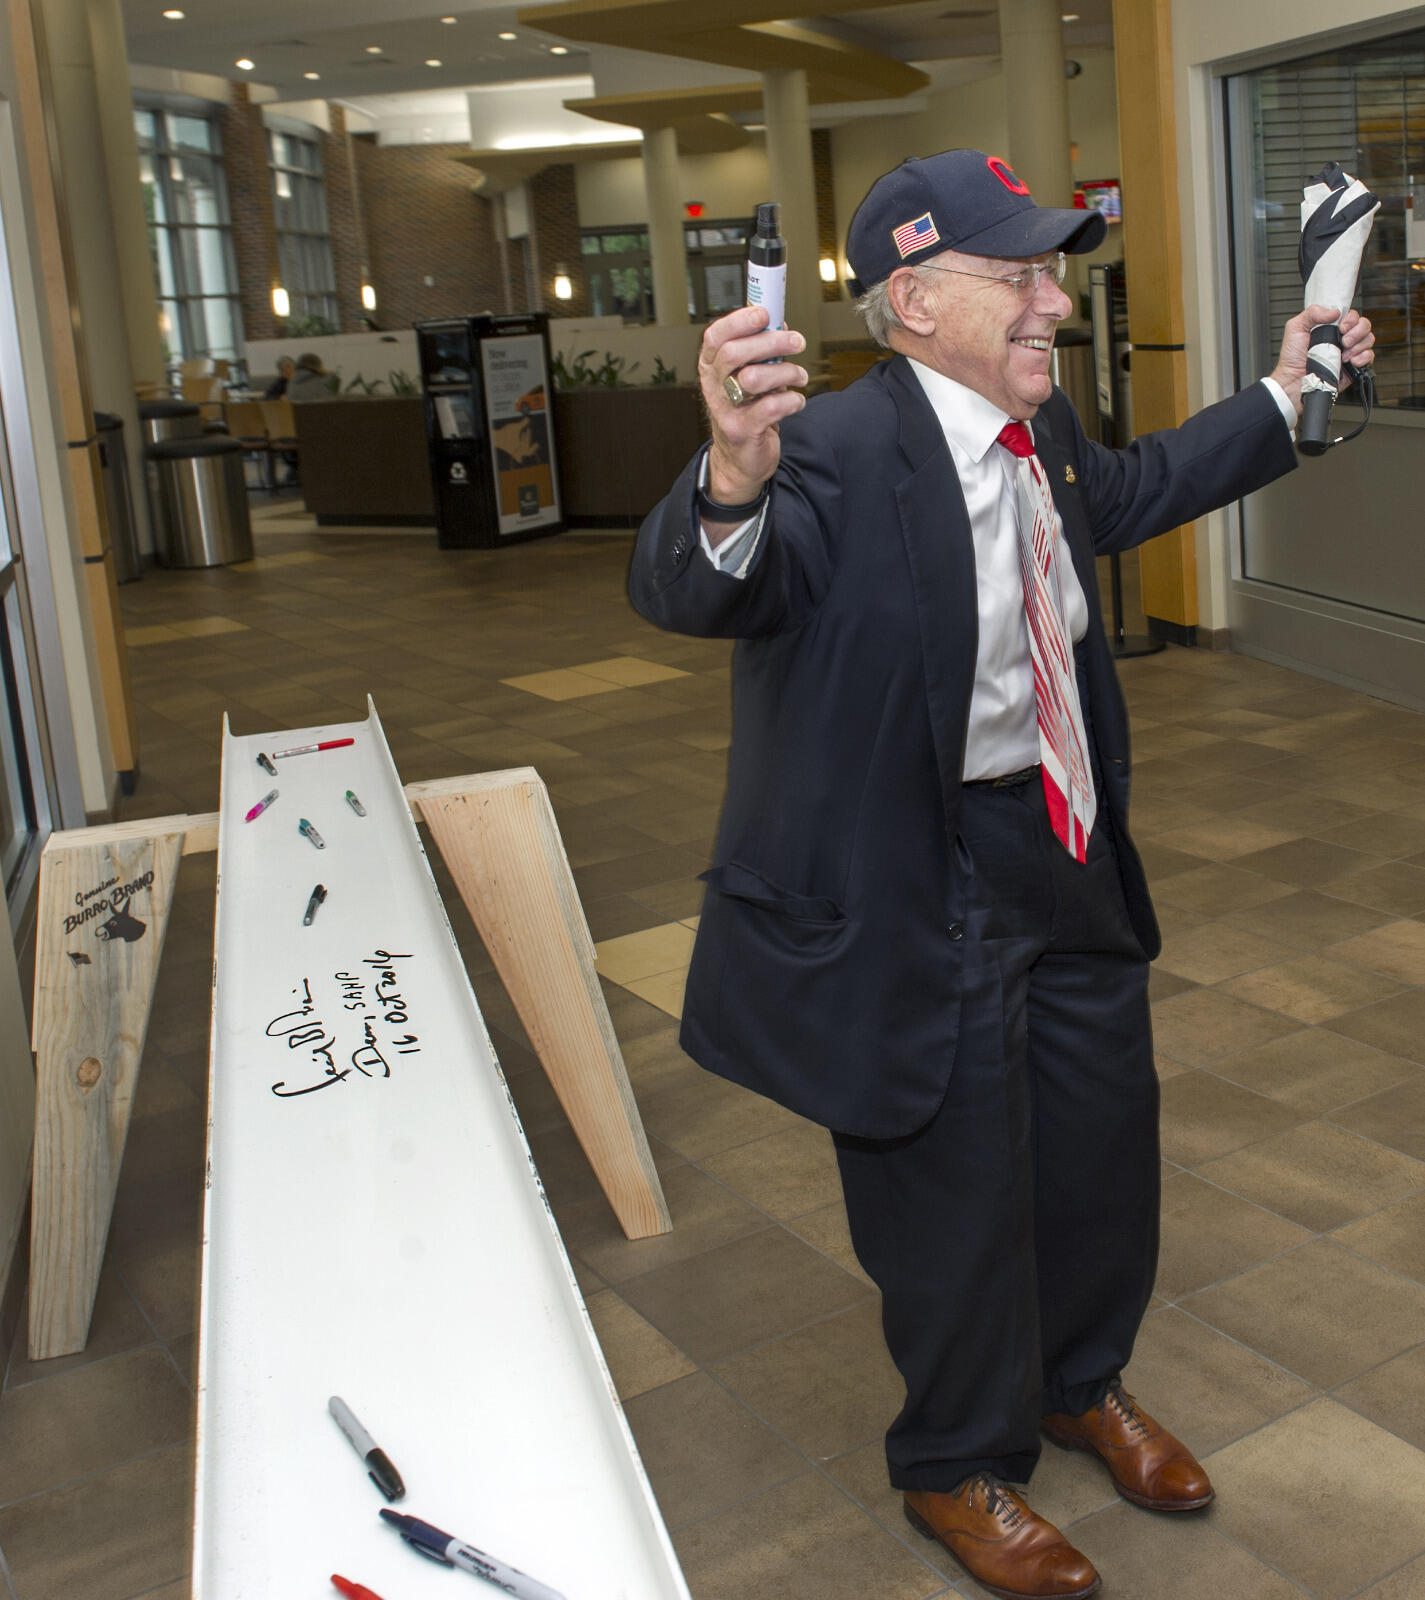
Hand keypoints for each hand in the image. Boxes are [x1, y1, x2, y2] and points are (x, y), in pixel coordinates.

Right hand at [698, 306, 807, 516]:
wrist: (739, 460)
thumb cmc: (747, 412)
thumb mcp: (748, 377)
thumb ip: (760, 352)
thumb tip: (779, 323)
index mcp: (712, 367)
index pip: (716, 336)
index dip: (740, 320)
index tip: (764, 313)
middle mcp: (713, 386)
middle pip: (735, 352)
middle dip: (772, 342)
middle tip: (796, 342)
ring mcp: (725, 410)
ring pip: (754, 378)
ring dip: (786, 372)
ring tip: (799, 376)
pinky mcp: (742, 431)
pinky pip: (771, 407)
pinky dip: (792, 401)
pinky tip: (796, 402)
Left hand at [1270, 304, 1375, 410]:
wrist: (1293, 381)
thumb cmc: (1292, 358)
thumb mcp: (1295, 328)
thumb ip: (1312, 313)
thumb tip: (1335, 311)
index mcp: (1332, 327)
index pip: (1352, 315)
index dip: (1350, 319)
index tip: (1341, 326)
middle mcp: (1343, 338)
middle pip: (1364, 325)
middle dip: (1357, 332)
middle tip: (1343, 341)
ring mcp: (1349, 352)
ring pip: (1368, 340)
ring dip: (1358, 345)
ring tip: (1343, 355)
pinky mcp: (1353, 367)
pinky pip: (1369, 357)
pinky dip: (1363, 357)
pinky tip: (1350, 361)